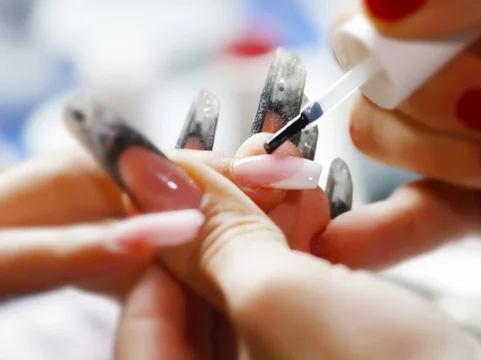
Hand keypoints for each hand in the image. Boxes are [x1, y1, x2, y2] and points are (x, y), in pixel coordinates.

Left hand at [46, 93, 480, 358]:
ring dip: (266, 219)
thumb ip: (213, 239)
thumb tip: (158, 175)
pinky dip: (300, 244)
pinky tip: (316, 202)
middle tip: (246, 157)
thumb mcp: (282, 301)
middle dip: (224, 215)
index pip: (142, 306)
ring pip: (248, 285)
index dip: (162, 231)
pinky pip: (292, 294)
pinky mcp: (320, 354)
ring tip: (288, 166)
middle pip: (197, 291)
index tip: (185, 170)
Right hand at [319, 0, 480, 281]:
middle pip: (365, 57)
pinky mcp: (467, 197)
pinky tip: (347, 242)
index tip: (393, 12)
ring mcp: (455, 126)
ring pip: (378, 131)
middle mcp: (457, 49)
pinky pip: (403, 215)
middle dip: (423, 87)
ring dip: (440, 152)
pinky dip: (376, 232)